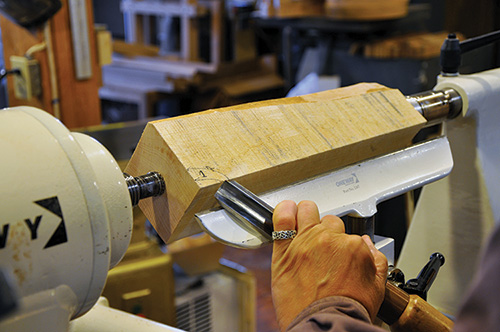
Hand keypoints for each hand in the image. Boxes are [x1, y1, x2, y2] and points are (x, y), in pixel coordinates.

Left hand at [271, 200, 387, 329]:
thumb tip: (367, 245)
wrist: (326, 323)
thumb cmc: (347, 310)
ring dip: (307, 216)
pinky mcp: (285, 249)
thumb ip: (376, 260)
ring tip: (304, 225)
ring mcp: (306, 241)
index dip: (343, 245)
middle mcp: (329, 239)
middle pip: (329, 222)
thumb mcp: (376, 287)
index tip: (338, 255)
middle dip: (327, 232)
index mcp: (353, 246)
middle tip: (323, 248)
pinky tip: (286, 212)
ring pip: (307, 212)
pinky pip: (282, 218)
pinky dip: (284, 211)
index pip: (348, 234)